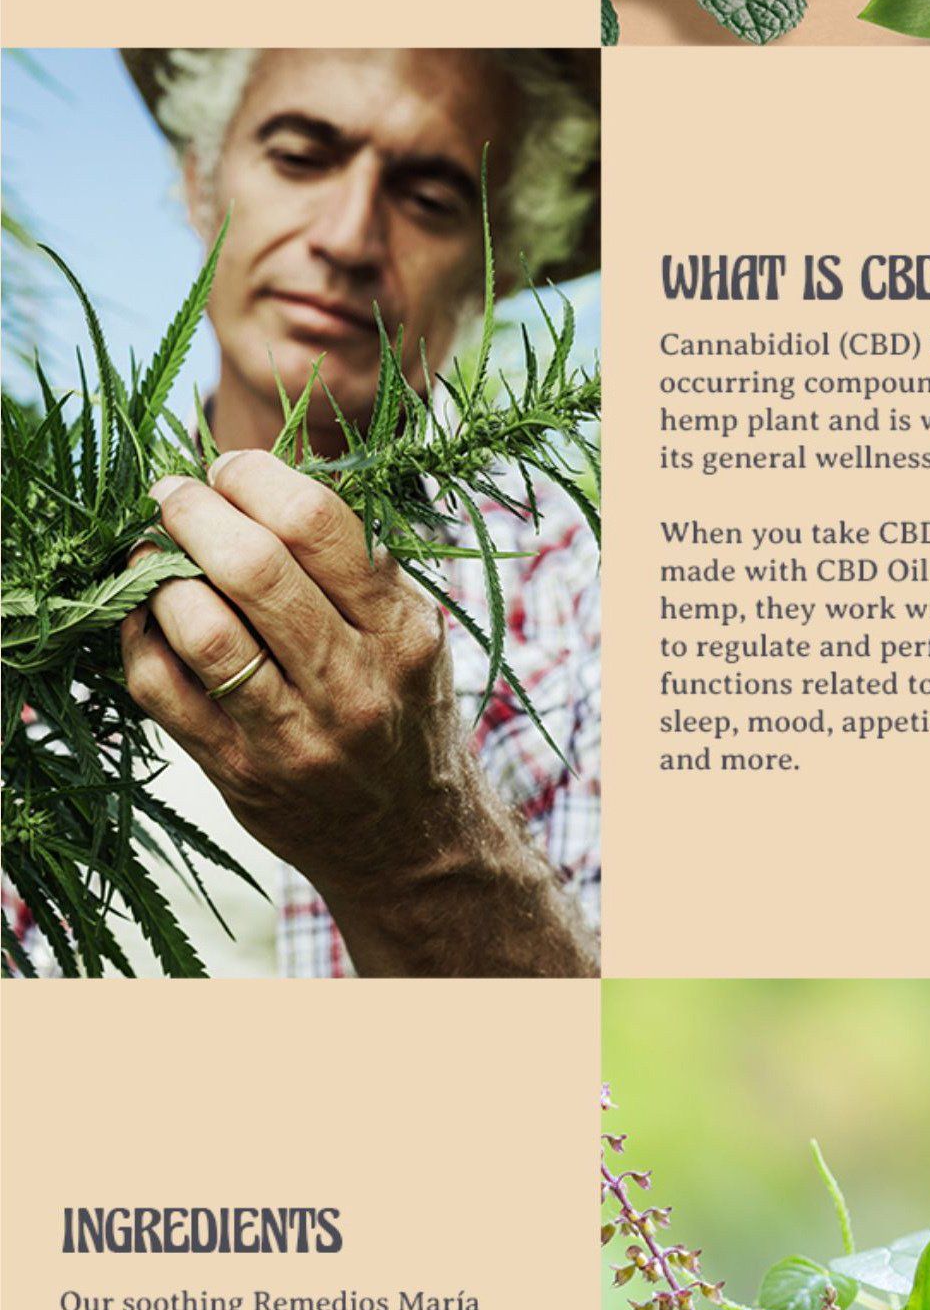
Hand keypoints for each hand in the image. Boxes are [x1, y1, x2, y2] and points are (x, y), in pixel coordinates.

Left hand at [123, 446, 469, 961]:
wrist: (409, 841)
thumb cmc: (402, 714)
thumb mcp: (412, 632)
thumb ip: (354, 562)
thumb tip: (259, 478)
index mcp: (398, 631)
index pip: (315, 522)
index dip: (252, 476)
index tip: (227, 469)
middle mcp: (350, 683)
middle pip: (252, 567)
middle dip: (194, 512)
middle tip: (172, 496)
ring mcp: (291, 735)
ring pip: (200, 628)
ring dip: (158, 574)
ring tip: (152, 555)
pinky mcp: (237, 772)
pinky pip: (162, 688)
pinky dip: (138, 637)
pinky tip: (146, 617)